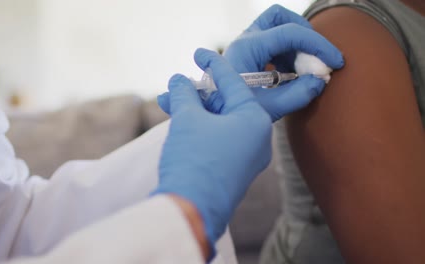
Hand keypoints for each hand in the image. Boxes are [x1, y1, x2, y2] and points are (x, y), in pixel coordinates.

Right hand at [152, 48, 271, 257]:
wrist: (190, 211)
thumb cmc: (194, 159)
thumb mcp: (187, 119)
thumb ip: (185, 94)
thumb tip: (179, 80)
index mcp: (255, 121)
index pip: (234, 83)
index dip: (213, 65)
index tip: (199, 53)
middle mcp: (258, 140)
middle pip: (227, 105)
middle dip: (199, 94)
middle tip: (179, 85)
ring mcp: (248, 159)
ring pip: (220, 125)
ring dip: (195, 114)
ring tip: (170, 105)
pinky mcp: (235, 174)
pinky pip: (220, 142)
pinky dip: (201, 131)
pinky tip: (181, 125)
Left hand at [158, 5, 343, 120]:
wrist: (214, 117)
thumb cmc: (233, 112)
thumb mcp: (268, 108)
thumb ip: (297, 95)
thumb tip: (320, 80)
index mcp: (247, 48)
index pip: (290, 33)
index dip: (319, 45)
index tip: (335, 62)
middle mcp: (245, 41)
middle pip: (279, 17)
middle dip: (304, 31)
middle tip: (317, 57)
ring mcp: (246, 46)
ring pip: (277, 27)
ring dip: (297, 44)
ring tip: (305, 71)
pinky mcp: (249, 54)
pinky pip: (274, 43)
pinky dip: (289, 53)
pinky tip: (293, 75)